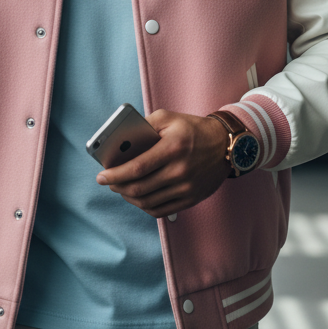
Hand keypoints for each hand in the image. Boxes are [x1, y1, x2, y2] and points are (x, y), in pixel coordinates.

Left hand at [96, 109, 228, 217]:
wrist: (226, 145)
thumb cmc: (193, 129)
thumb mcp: (169, 117)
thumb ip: (144, 125)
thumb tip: (121, 141)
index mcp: (172, 147)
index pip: (136, 168)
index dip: (115, 175)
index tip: (101, 176)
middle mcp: (180, 170)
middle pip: (139, 188)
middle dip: (117, 187)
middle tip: (108, 182)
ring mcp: (186, 187)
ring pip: (148, 202)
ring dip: (129, 197)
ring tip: (121, 189)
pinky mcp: (191, 198)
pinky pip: (161, 210)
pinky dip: (145, 206)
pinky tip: (138, 198)